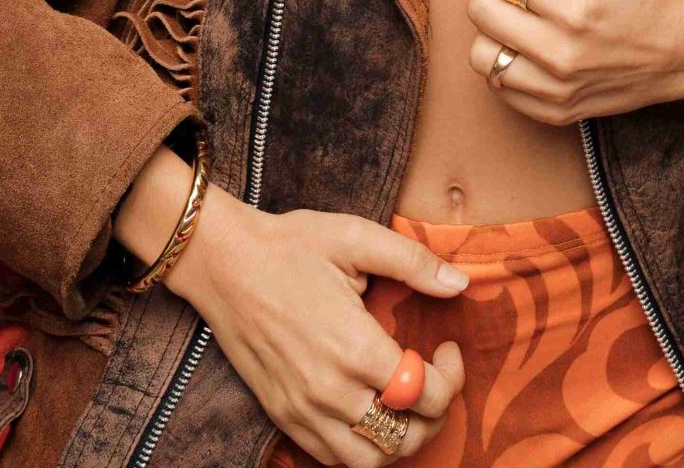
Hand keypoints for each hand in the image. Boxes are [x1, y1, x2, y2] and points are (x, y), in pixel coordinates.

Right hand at [165, 188, 468, 465]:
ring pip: (369, 461)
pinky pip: (331, 459)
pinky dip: (360, 449)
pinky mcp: (283, 416)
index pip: (425, 394)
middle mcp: (330, 391)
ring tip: (406, 403)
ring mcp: (303, 410)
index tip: (447, 347)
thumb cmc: (291, 245)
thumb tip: (460, 283)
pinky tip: (368, 412)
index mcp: (354, 347)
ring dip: (400, 440)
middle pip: (404, 438)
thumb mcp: (355, 237)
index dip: (451, 377)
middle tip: (436, 378)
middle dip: (435, 413)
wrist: (223, 262)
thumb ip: (412, 261)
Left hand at [462, 0, 683, 123]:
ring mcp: (558, 89)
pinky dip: (507, 61)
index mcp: (578, 6)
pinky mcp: (556, 112)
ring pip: (481, 55)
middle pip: (481, 10)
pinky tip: (534, 41)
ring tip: (530, 13)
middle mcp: (562, 54)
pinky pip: (499, 87)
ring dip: (497, 26)